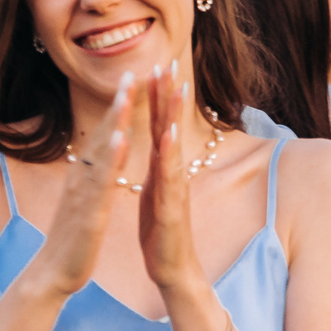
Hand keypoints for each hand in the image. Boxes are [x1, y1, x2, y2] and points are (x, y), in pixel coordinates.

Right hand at [20, 73, 133, 302]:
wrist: (54, 271)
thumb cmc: (72, 235)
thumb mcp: (86, 197)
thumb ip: (92, 173)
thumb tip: (99, 153)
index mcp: (86, 174)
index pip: (104, 134)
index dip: (117, 107)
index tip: (131, 80)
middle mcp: (82, 176)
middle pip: (101, 133)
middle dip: (117, 102)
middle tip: (131, 71)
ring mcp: (84, 192)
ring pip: (101, 150)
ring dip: (114, 121)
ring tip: (127, 94)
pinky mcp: (90, 211)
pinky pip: (102, 180)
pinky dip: (113, 158)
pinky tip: (123, 140)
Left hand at [136, 63, 212, 300]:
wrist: (173, 271)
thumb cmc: (163, 233)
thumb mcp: (155, 193)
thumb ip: (158, 166)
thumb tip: (158, 143)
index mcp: (163, 169)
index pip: (161, 125)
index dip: (159, 96)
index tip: (158, 65)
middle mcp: (173, 174)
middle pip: (171, 126)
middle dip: (170, 93)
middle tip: (171, 60)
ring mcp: (175, 189)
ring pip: (174, 146)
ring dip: (174, 116)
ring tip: (175, 87)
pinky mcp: (172, 208)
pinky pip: (170, 178)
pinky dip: (169, 155)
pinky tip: (168, 135)